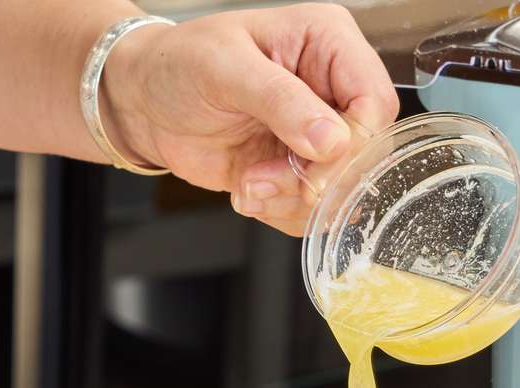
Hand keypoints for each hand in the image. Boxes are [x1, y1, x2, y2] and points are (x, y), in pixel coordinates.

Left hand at [105, 3, 398, 235]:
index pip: (375, 100)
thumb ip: (280, 100)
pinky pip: (310, 208)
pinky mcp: (296, 169)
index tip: (311, 162)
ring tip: (247, 185)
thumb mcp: (224, 69)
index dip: (353, 141)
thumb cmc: (178, 64)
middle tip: (263, 178)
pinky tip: (245, 191)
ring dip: (291, 201)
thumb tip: (332, 139)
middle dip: (315, 179)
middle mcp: (331, 88)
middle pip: (364, 152)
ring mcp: (315, 133)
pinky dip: (278, 211)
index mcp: (327, 43)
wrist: (144, 102)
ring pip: (341, 189)